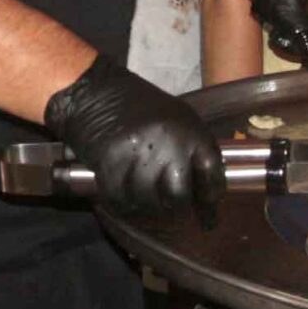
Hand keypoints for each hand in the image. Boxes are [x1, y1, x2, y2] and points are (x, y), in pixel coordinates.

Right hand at [44, 54, 225, 224]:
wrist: (96, 91)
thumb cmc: (138, 106)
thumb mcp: (177, 119)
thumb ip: (192, 150)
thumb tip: (202, 189)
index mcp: (190, 130)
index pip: (211, 175)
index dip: (210, 201)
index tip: (209, 216)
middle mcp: (169, 144)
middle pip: (179, 196)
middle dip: (175, 208)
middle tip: (170, 210)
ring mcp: (139, 154)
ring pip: (149, 203)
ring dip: (145, 206)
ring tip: (142, 198)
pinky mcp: (111, 164)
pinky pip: (121, 199)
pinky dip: (122, 202)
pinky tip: (123, 195)